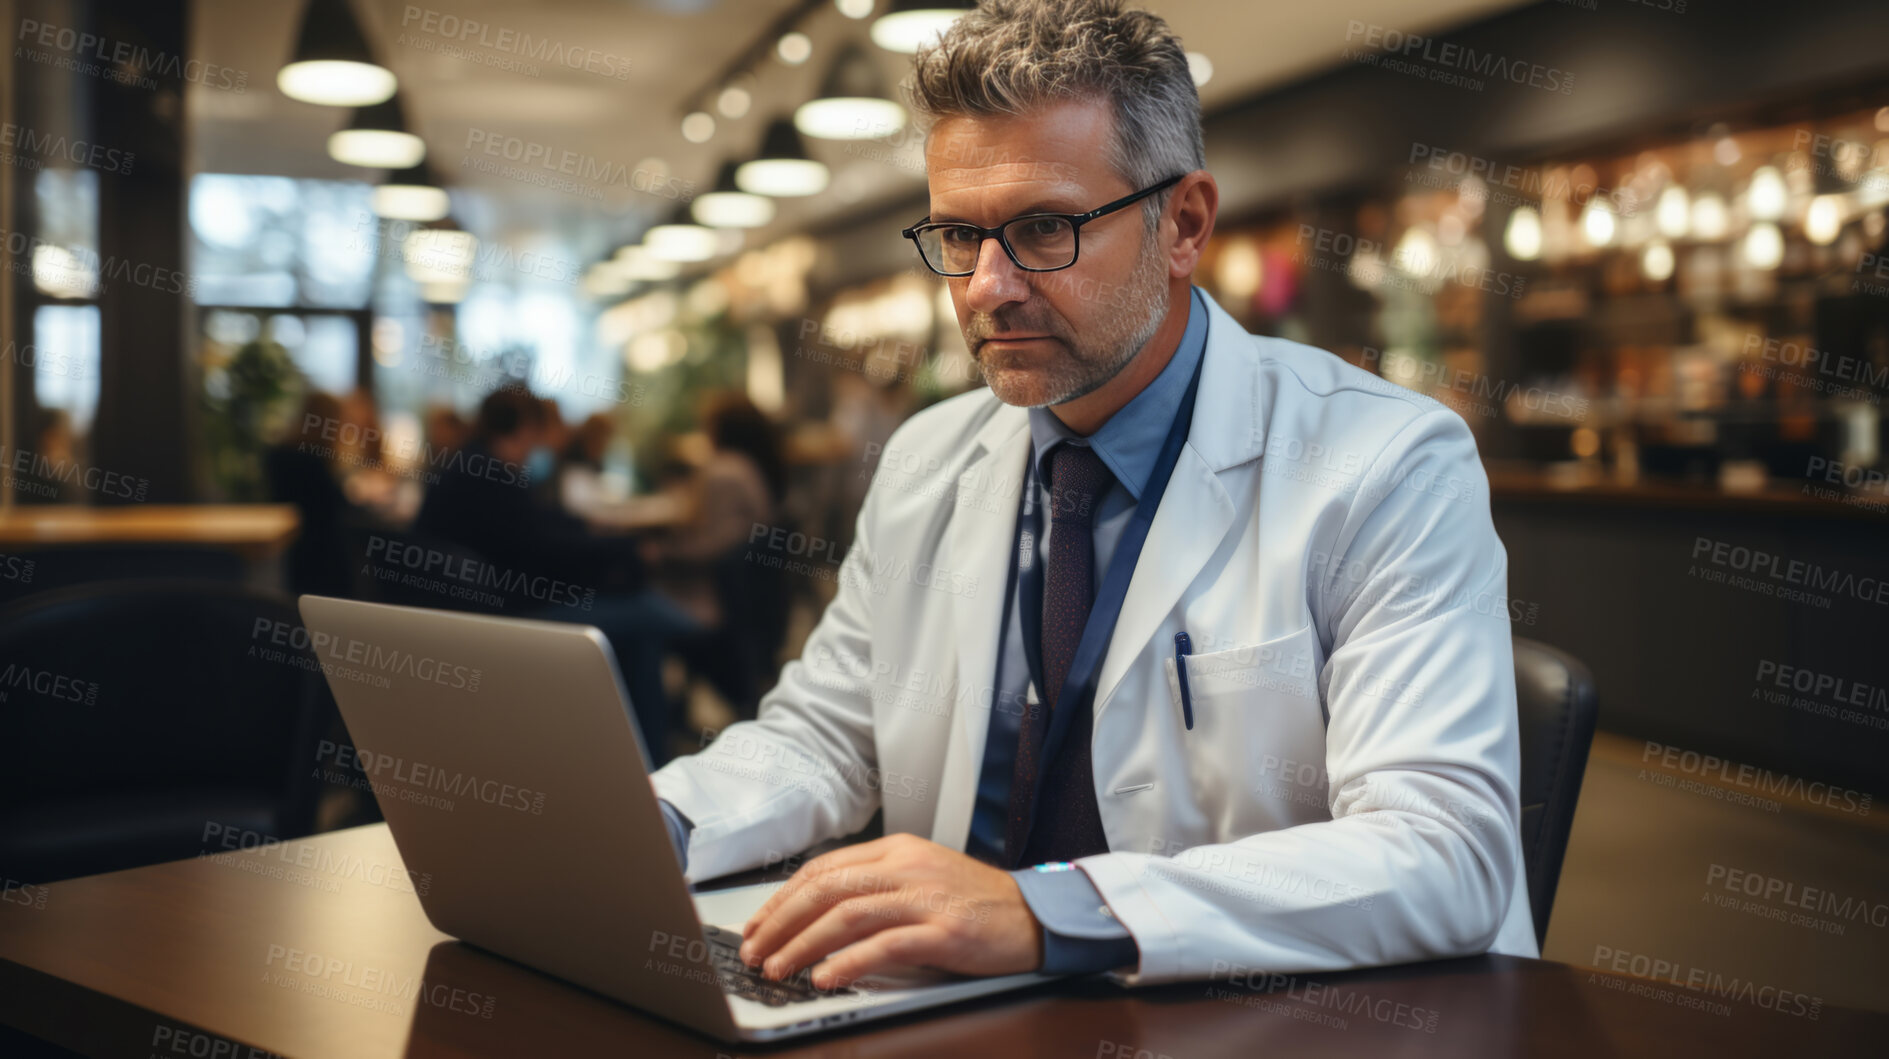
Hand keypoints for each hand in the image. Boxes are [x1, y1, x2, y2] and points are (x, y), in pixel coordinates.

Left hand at [737, 834, 1043, 988]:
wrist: (1036, 915)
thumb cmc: (976, 903)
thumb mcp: (923, 879)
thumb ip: (877, 886)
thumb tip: (817, 912)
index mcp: (899, 849)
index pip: (824, 868)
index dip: (782, 898)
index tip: (757, 925)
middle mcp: (908, 867)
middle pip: (827, 889)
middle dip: (780, 922)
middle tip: (753, 951)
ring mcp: (927, 898)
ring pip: (847, 915)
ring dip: (802, 944)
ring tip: (777, 968)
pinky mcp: (945, 931)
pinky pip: (885, 945)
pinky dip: (849, 963)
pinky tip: (825, 978)